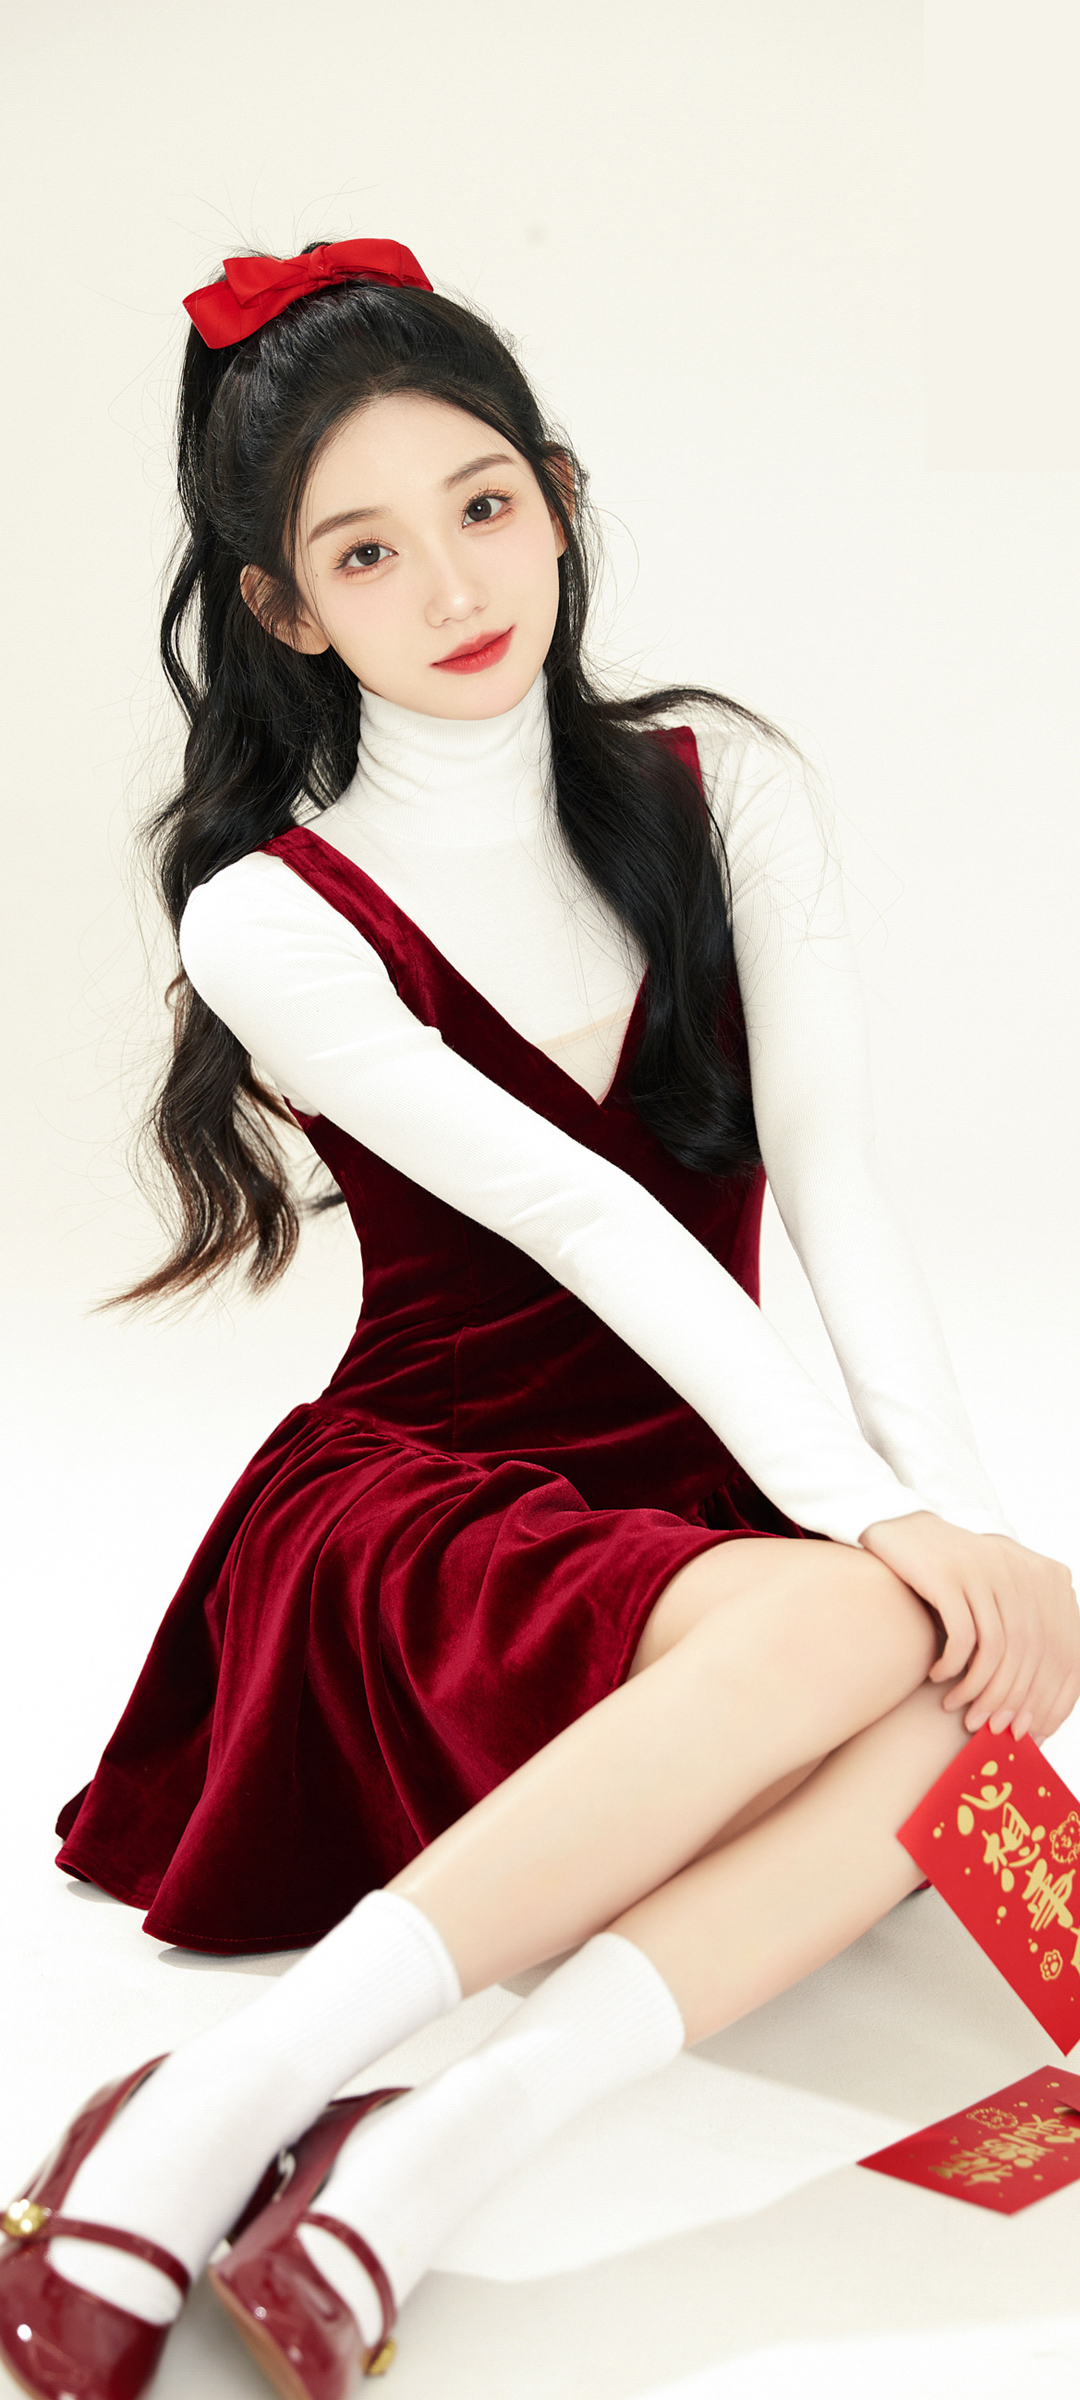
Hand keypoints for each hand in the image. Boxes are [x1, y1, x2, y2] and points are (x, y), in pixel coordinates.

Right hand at [858, 1511, 1079, 1742]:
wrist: (905, 1535)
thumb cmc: (957, 1580)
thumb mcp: (1002, 1596)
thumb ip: (1029, 1632)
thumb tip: (1043, 1699)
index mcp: (1046, 1577)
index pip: (1064, 1650)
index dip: (1051, 1698)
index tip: (1032, 1731)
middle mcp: (1021, 1569)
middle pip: (1030, 1654)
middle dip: (1012, 1700)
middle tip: (992, 1727)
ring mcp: (985, 1568)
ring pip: (997, 1649)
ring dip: (978, 1689)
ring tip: (960, 1708)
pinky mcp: (948, 1574)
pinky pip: (963, 1635)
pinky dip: (953, 1665)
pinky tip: (938, 1676)